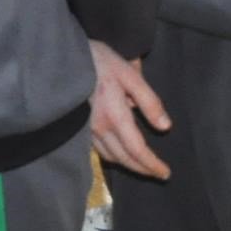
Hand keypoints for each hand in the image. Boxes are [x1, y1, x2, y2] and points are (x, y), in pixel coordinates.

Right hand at [88, 40, 172, 179]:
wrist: (65, 57)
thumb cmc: (100, 61)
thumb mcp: (130, 75)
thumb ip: (149, 102)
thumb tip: (165, 126)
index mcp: (115, 116)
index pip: (136, 150)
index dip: (152, 165)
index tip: (165, 173)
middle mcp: (99, 128)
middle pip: (123, 158)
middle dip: (143, 169)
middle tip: (158, 174)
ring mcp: (87, 129)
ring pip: (110, 156)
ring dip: (128, 165)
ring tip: (142, 166)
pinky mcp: (80, 125)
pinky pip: (98, 149)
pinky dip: (113, 156)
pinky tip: (120, 153)